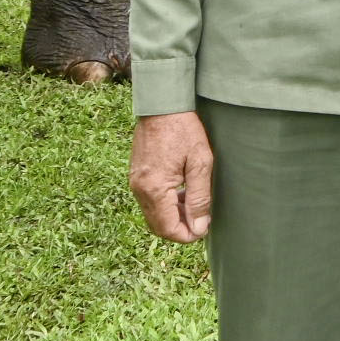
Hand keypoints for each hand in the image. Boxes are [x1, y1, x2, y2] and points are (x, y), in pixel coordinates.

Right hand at [129, 110, 214, 242]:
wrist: (161, 105)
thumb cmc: (184, 130)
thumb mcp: (200, 163)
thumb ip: (199, 198)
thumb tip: (199, 227)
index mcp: (154, 188)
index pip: (168, 229)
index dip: (187, 235)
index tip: (204, 229)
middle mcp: (140, 189)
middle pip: (158, 226)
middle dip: (180, 228)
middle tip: (201, 219)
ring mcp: (134, 183)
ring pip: (153, 215)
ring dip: (172, 217)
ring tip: (194, 203)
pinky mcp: (135, 176)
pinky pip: (148, 202)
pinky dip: (164, 205)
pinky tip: (181, 192)